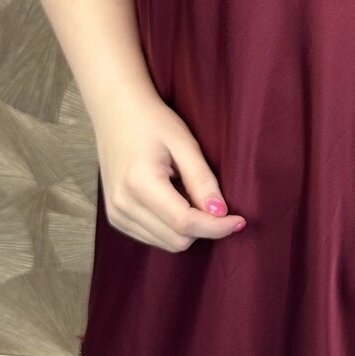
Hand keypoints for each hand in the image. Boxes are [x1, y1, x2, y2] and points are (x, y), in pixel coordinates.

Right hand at [93, 90, 246, 250]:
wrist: (115, 112)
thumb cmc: (152, 122)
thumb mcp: (184, 144)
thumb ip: (203, 181)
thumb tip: (221, 213)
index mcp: (139, 183)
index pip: (184, 223)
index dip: (217, 227)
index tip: (239, 221)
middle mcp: (122, 204)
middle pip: (177, 240)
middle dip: (204, 227)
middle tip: (212, 200)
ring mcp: (116, 214)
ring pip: (167, 244)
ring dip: (188, 228)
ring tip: (187, 193)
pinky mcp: (117, 218)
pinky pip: (154, 238)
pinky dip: (172, 227)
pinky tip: (173, 200)